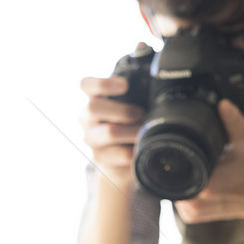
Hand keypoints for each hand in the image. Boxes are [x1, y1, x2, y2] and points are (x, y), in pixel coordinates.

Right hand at [79, 75, 144, 194]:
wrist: (118, 159)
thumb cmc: (126, 125)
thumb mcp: (127, 108)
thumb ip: (134, 97)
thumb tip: (157, 91)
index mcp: (93, 100)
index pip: (86, 85)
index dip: (103, 83)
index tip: (124, 85)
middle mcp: (87, 119)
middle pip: (94, 107)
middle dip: (123, 110)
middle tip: (140, 113)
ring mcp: (91, 139)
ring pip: (109, 132)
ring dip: (132, 130)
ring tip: (143, 131)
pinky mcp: (101, 159)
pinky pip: (123, 153)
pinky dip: (137, 149)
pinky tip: (143, 147)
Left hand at [174, 99, 243, 223]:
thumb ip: (233, 122)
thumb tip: (222, 104)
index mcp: (206, 184)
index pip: (175, 163)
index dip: (180, 149)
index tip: (195, 146)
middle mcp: (196, 202)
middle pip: (170, 174)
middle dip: (183, 161)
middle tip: (207, 157)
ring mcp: (194, 212)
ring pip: (173, 186)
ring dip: (183, 174)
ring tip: (208, 167)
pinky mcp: (196, 216)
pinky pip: (178, 197)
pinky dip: (186, 186)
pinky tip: (202, 178)